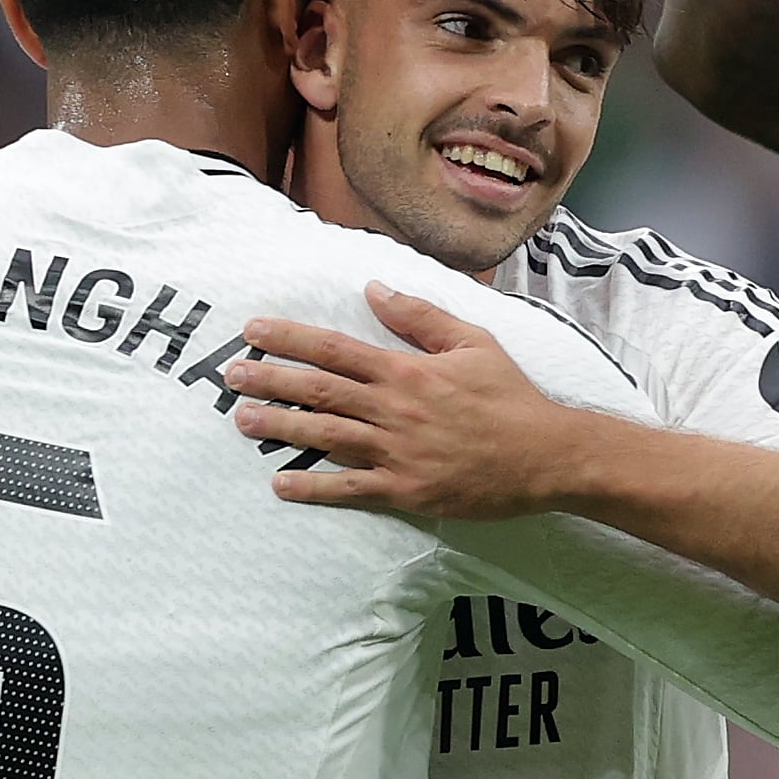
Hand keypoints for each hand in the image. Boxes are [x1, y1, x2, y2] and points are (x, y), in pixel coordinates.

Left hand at [231, 290, 594, 518]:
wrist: (548, 456)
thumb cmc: (512, 398)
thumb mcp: (473, 342)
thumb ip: (420, 315)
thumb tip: (373, 288)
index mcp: (407, 370)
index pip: (335, 348)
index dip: (290, 338)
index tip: (253, 330)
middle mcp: (395, 409)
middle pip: (319, 390)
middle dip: (270, 380)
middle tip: (230, 375)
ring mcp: (398, 452)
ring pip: (326, 436)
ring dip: (280, 426)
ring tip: (241, 420)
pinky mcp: (406, 490)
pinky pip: (350, 489)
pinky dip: (313, 487)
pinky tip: (280, 483)